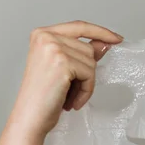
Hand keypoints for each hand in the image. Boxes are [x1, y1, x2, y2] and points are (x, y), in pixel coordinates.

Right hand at [11, 20, 122, 136]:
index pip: (79, 26)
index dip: (100, 32)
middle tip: (69, 90)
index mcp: (41, 35)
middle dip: (84, 72)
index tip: (115, 38)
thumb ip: (80, 53)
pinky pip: (89, 74)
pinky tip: (72, 101)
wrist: (29, 118)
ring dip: (85, 83)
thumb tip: (104, 44)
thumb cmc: (40, 98)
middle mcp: (45, 37)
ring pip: (91, 61)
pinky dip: (85, 91)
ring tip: (68, 97)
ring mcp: (54, 48)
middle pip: (87, 47)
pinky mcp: (63, 62)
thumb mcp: (61, 69)